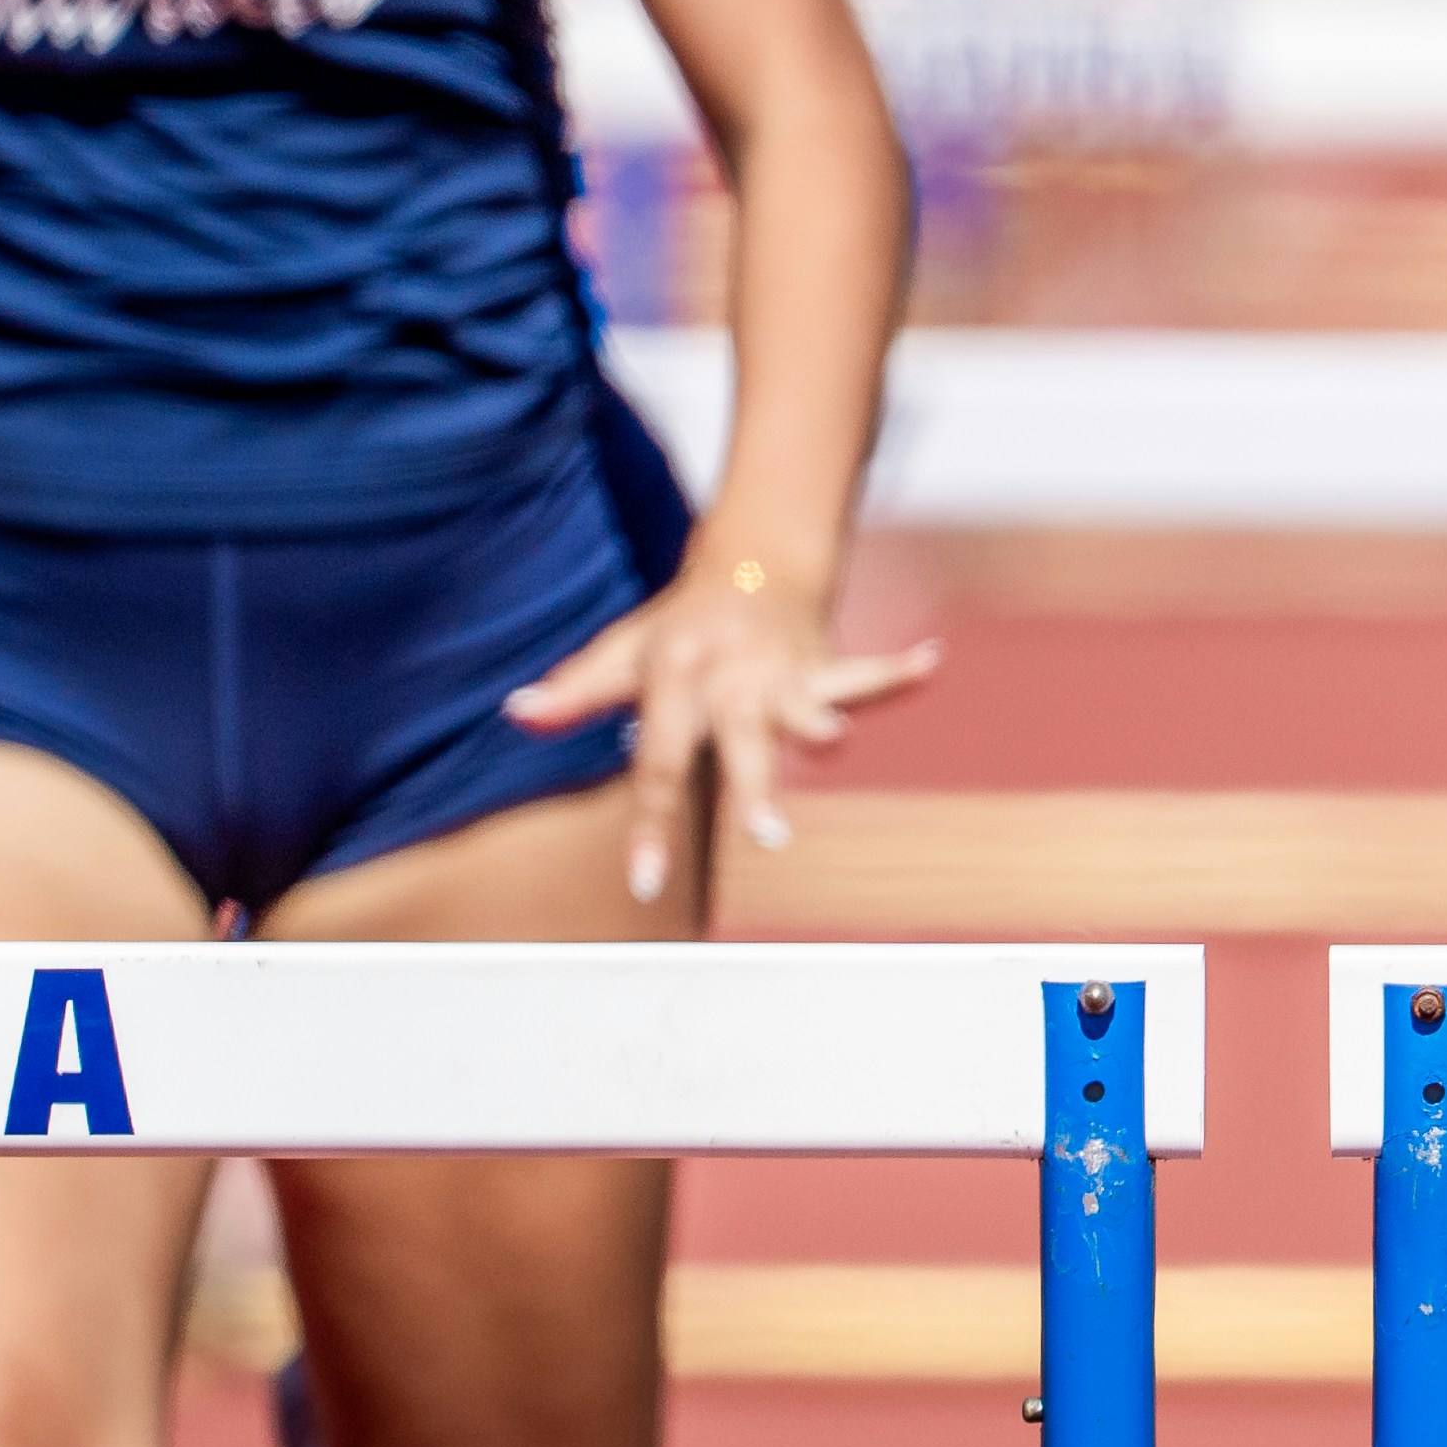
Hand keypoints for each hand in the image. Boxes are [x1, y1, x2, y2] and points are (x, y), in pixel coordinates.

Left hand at [507, 554, 943, 907]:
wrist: (748, 562)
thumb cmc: (678, 626)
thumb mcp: (622, 654)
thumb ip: (575, 691)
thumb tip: (516, 713)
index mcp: (676, 681)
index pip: (659, 765)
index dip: (652, 827)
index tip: (647, 885)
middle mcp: (729, 679)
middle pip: (738, 741)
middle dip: (755, 787)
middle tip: (768, 836)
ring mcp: (780, 671)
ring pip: (802, 703)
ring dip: (820, 721)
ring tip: (833, 739)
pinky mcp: (822, 664)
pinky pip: (861, 670)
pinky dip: (895, 669)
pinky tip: (930, 662)